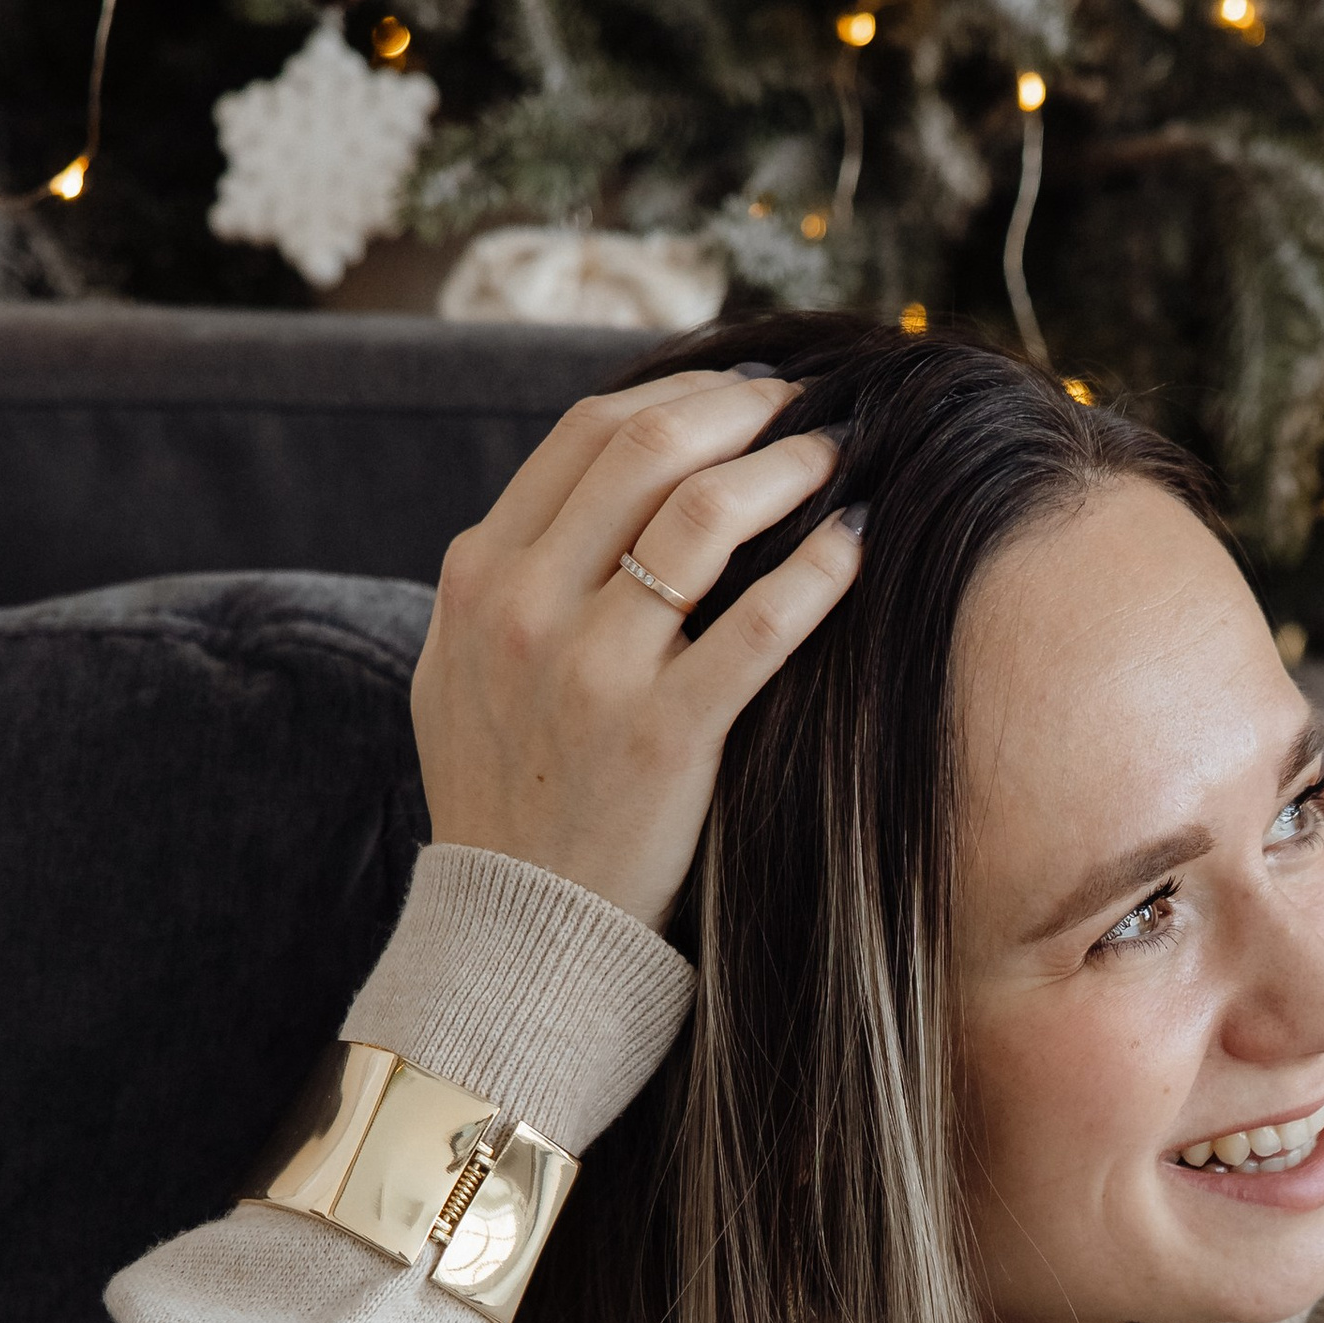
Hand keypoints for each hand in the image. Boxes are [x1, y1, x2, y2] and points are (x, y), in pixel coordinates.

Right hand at [410, 367, 861, 929]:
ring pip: (704, 515)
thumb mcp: (465, 670)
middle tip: (805, 408)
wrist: (518, 929)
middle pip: (646, 448)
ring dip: (787, 468)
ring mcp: (594, 671)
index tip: (738, 394)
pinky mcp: (665, 736)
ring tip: (837, 460)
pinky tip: (858, 545)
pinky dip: (820, 569)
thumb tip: (585, 495)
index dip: (677, 393)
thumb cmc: (507, 797)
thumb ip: (511, 578)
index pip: (585, 434)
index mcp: (479, 575)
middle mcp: (527, 607)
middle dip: (741, 411)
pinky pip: (760, 623)